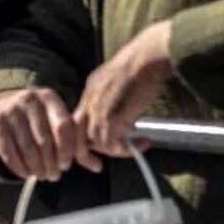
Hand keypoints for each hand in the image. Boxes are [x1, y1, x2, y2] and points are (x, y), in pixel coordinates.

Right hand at [0, 87, 83, 180]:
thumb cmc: (34, 118)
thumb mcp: (54, 121)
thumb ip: (75, 142)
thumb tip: (97, 167)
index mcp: (49, 98)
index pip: (64, 127)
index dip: (67, 149)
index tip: (66, 165)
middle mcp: (29, 100)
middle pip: (45, 140)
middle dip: (51, 163)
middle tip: (53, 176)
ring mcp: (10, 110)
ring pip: (27, 148)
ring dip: (36, 168)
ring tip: (41, 176)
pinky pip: (9, 151)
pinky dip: (18, 167)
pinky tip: (25, 173)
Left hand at [73, 20, 173, 158]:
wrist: (148, 56)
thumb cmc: (143, 65)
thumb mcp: (120, 82)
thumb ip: (115, 99)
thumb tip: (123, 117)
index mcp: (90, 90)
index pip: (77, 121)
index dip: (81, 138)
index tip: (93, 149)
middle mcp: (89, 100)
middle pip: (75, 135)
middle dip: (83, 154)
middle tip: (96, 166)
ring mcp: (98, 109)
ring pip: (94, 141)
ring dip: (113, 151)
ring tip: (135, 148)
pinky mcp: (111, 116)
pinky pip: (110, 143)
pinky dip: (124, 149)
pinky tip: (142, 144)